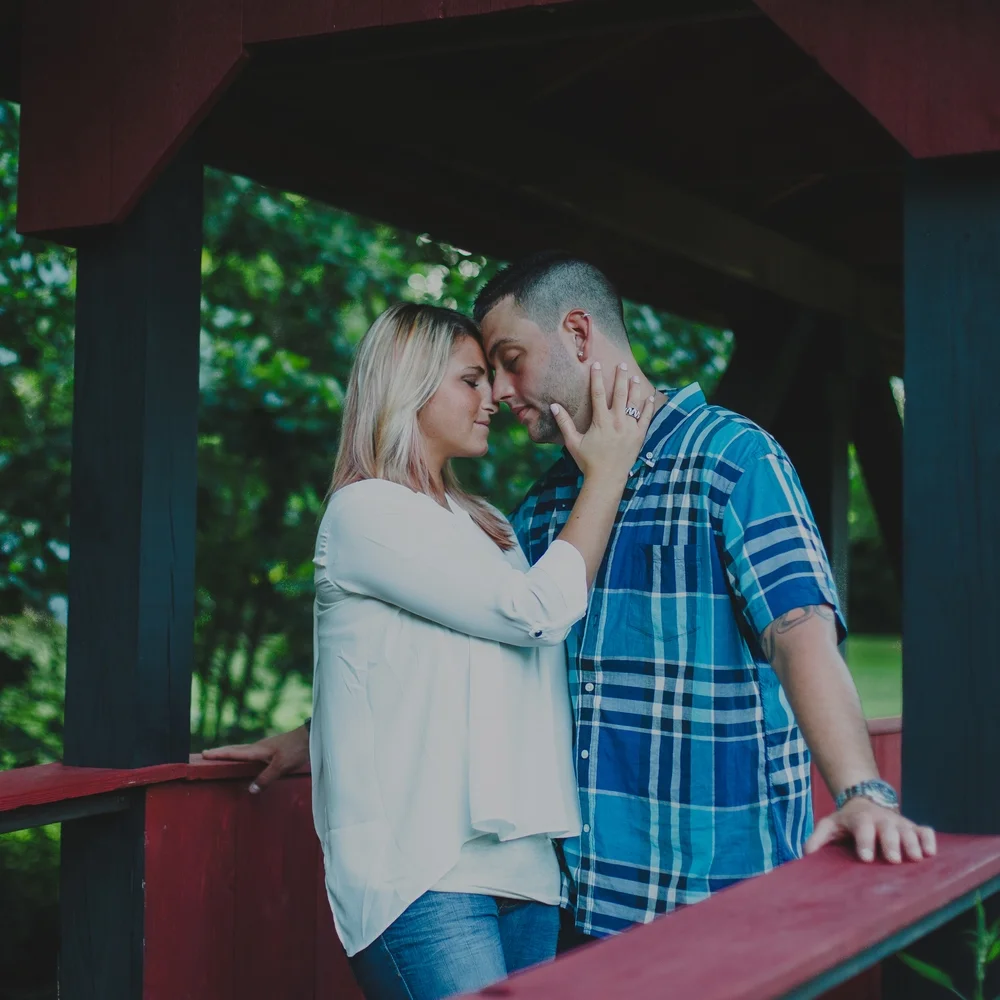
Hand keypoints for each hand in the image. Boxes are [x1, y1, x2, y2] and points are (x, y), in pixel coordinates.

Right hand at [201, 724, 309, 793]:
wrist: (312, 736)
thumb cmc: (297, 749)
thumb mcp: (281, 766)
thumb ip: (266, 778)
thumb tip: (250, 790)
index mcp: (258, 750)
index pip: (234, 752)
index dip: (219, 754)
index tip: (204, 754)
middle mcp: (259, 747)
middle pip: (235, 749)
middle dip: (220, 752)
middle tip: (205, 754)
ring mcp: (266, 747)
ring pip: (243, 750)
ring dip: (231, 753)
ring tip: (220, 757)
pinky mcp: (272, 750)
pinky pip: (252, 753)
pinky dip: (242, 755)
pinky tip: (245, 760)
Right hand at [550, 362, 654, 480]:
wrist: (607, 480)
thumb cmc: (588, 462)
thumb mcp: (573, 442)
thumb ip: (564, 423)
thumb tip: (554, 406)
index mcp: (601, 421)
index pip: (597, 394)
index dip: (597, 378)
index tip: (597, 364)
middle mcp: (617, 422)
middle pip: (619, 394)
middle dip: (620, 377)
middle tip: (621, 364)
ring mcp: (630, 429)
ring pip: (634, 403)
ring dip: (635, 388)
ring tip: (635, 377)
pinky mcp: (639, 436)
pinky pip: (646, 418)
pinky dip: (648, 407)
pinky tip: (650, 397)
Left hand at [805, 796, 936, 862]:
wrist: (863, 802)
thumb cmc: (846, 821)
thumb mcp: (830, 825)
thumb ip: (818, 838)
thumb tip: (806, 853)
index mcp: (860, 819)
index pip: (862, 828)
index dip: (864, 841)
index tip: (865, 857)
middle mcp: (881, 819)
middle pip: (888, 829)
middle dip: (891, 843)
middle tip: (893, 859)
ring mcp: (899, 823)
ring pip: (908, 830)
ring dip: (912, 843)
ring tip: (915, 858)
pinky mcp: (913, 827)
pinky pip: (925, 830)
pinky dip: (929, 839)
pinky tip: (931, 853)